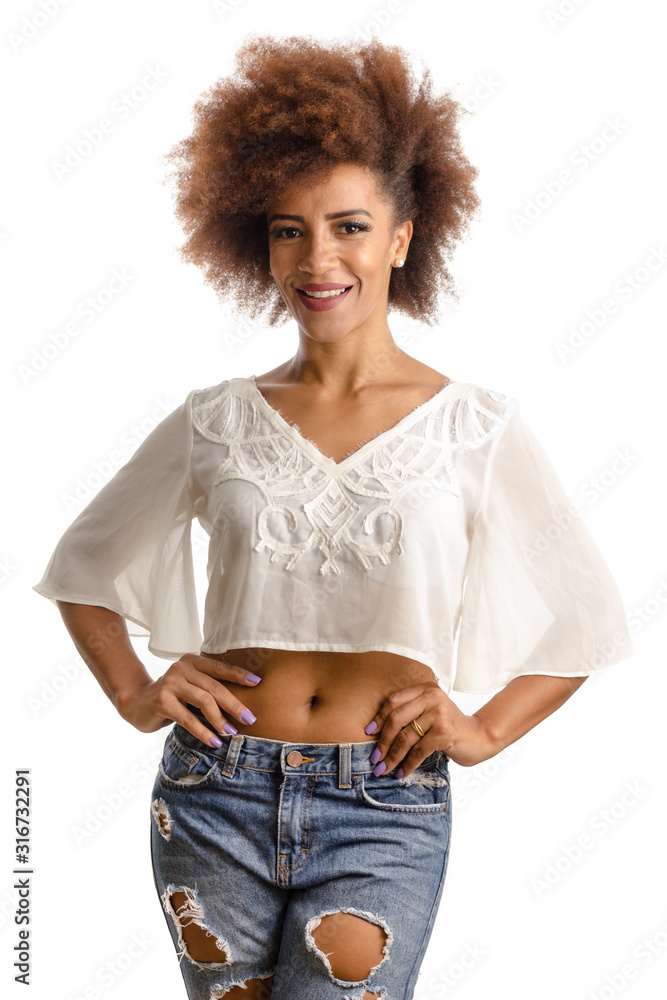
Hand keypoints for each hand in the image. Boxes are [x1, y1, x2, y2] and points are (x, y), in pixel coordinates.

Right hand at [115, 652, 261, 745]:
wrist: (136, 703)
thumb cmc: (171, 696)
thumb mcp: (190, 687)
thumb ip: (208, 687)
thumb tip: (242, 703)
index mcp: (192, 661)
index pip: (219, 667)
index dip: (239, 675)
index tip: (257, 682)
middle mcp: (182, 668)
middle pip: (214, 687)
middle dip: (235, 704)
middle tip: (250, 718)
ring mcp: (171, 683)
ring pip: (203, 701)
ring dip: (220, 719)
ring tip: (231, 732)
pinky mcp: (162, 701)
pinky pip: (188, 718)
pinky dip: (203, 732)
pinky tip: (213, 741)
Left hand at [363, 681, 497, 773]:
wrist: (479, 736)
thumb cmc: (449, 725)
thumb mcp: (430, 711)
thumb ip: (410, 713)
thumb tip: (376, 730)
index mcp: (425, 689)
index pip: (393, 701)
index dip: (379, 717)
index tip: (368, 732)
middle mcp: (431, 697)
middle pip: (396, 719)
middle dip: (382, 741)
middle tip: (375, 758)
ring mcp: (438, 714)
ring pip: (405, 737)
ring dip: (392, 757)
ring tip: (384, 769)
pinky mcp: (444, 733)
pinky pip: (418, 751)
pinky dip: (407, 764)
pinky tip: (401, 773)